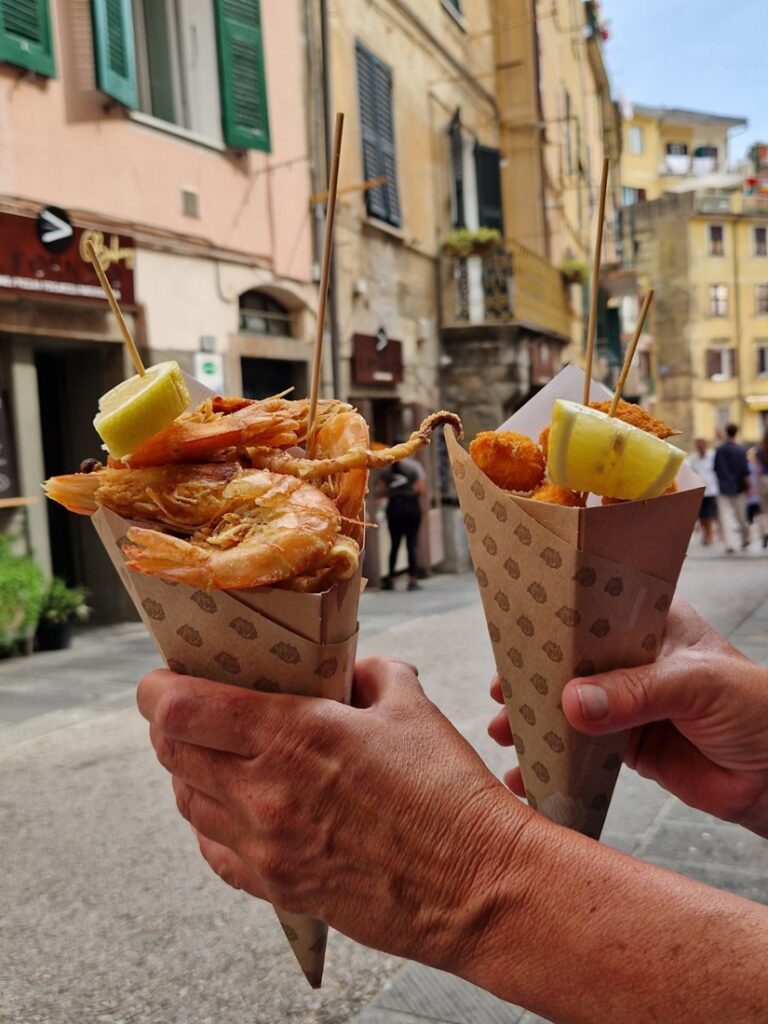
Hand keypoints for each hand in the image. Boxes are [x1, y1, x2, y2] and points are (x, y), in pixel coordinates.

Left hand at [137, 658, 531, 970]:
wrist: (478, 886)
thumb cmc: (449, 794)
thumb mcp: (411, 707)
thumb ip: (373, 675)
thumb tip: (355, 671)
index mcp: (293, 735)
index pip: (183, 709)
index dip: (157, 689)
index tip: (160, 679)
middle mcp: (265, 793)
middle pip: (172, 754)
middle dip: (166, 725)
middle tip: (183, 709)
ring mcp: (268, 848)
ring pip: (189, 803)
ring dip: (188, 772)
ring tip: (211, 754)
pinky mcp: (279, 889)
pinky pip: (215, 854)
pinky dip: (211, 824)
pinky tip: (232, 809)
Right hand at [489, 599, 767, 836]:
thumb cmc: (758, 711)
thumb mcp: (697, 685)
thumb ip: (635, 692)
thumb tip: (573, 702)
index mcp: (651, 621)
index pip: (592, 610)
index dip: (551, 623)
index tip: (513, 638)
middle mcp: (632, 657)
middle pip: (569, 660)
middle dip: (531, 676)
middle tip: (502, 693)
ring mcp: (626, 702)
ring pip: (567, 705)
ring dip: (534, 719)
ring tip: (505, 734)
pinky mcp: (624, 745)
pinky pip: (577, 749)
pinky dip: (551, 760)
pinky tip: (528, 774)